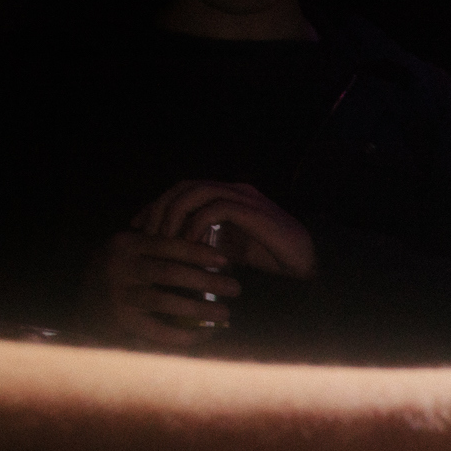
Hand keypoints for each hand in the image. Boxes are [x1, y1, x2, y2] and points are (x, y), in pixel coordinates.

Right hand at [85, 231, 241, 348]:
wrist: (84, 301)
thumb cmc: (121, 272)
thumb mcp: (133, 251)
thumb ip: (161, 247)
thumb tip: (211, 249)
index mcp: (125, 244)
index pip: (168, 245)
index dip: (199, 253)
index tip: (226, 261)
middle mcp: (119, 267)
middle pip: (171, 273)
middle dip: (208, 282)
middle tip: (236, 288)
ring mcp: (118, 296)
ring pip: (166, 303)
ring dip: (201, 309)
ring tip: (225, 313)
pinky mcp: (120, 322)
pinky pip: (158, 331)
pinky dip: (185, 335)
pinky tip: (205, 334)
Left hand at [134, 181, 316, 278]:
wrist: (312, 263)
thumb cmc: (276, 260)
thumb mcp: (233, 250)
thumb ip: (209, 243)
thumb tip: (179, 253)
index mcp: (229, 196)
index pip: (183, 191)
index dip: (157, 205)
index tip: (138, 227)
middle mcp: (234, 189)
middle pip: (183, 187)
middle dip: (159, 208)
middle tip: (145, 234)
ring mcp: (243, 196)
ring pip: (194, 193)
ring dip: (173, 216)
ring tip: (163, 241)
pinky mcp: (250, 209)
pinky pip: (211, 210)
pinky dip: (194, 225)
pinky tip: (187, 244)